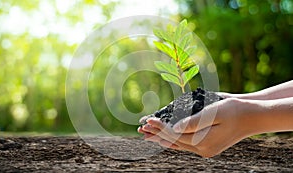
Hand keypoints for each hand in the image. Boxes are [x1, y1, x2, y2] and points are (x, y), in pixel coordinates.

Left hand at [138, 98, 254, 157]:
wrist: (251, 116)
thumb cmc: (234, 110)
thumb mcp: (213, 113)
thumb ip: (192, 122)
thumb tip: (173, 128)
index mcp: (204, 142)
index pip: (175, 134)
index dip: (160, 127)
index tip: (148, 119)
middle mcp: (203, 150)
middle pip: (174, 141)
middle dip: (157, 134)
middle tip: (141, 129)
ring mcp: (205, 150)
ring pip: (178, 145)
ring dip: (162, 139)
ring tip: (148, 136)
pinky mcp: (207, 146)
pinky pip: (185, 145)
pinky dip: (173, 141)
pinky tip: (166, 140)